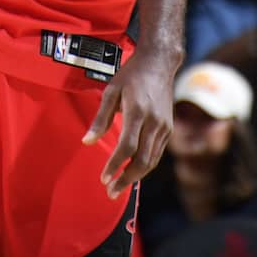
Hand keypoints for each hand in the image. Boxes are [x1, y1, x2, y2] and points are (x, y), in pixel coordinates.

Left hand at [83, 50, 174, 198]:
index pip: (127, 147)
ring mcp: (164, 126)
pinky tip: (133, 171)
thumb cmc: (132, 75)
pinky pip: (157, 153)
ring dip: (135, 176)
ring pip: (151, 160)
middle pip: (142, 160)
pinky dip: (145, 166)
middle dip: (126, 179)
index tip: (104, 178)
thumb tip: (87, 141)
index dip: (115, 165)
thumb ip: (100, 118)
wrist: (159, 63)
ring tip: (119, 186)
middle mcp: (154, 122)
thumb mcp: (111, 91)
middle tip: (111, 192)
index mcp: (138, 111)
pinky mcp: (168, 129)